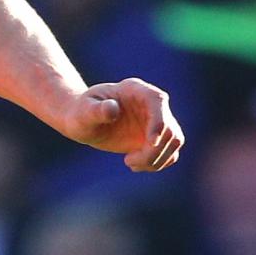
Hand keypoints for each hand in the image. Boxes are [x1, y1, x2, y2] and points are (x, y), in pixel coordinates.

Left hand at [59, 78, 183, 172]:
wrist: (83, 120)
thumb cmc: (81, 112)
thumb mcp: (84, 111)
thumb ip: (97, 110)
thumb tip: (112, 109)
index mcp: (136, 89)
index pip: (158, 101)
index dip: (159, 122)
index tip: (151, 143)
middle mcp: (152, 104)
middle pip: (170, 128)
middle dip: (154, 150)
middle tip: (129, 161)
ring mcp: (156, 121)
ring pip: (174, 142)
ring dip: (156, 159)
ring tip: (129, 162)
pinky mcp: (156, 137)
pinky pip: (169, 153)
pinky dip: (157, 163)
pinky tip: (134, 165)